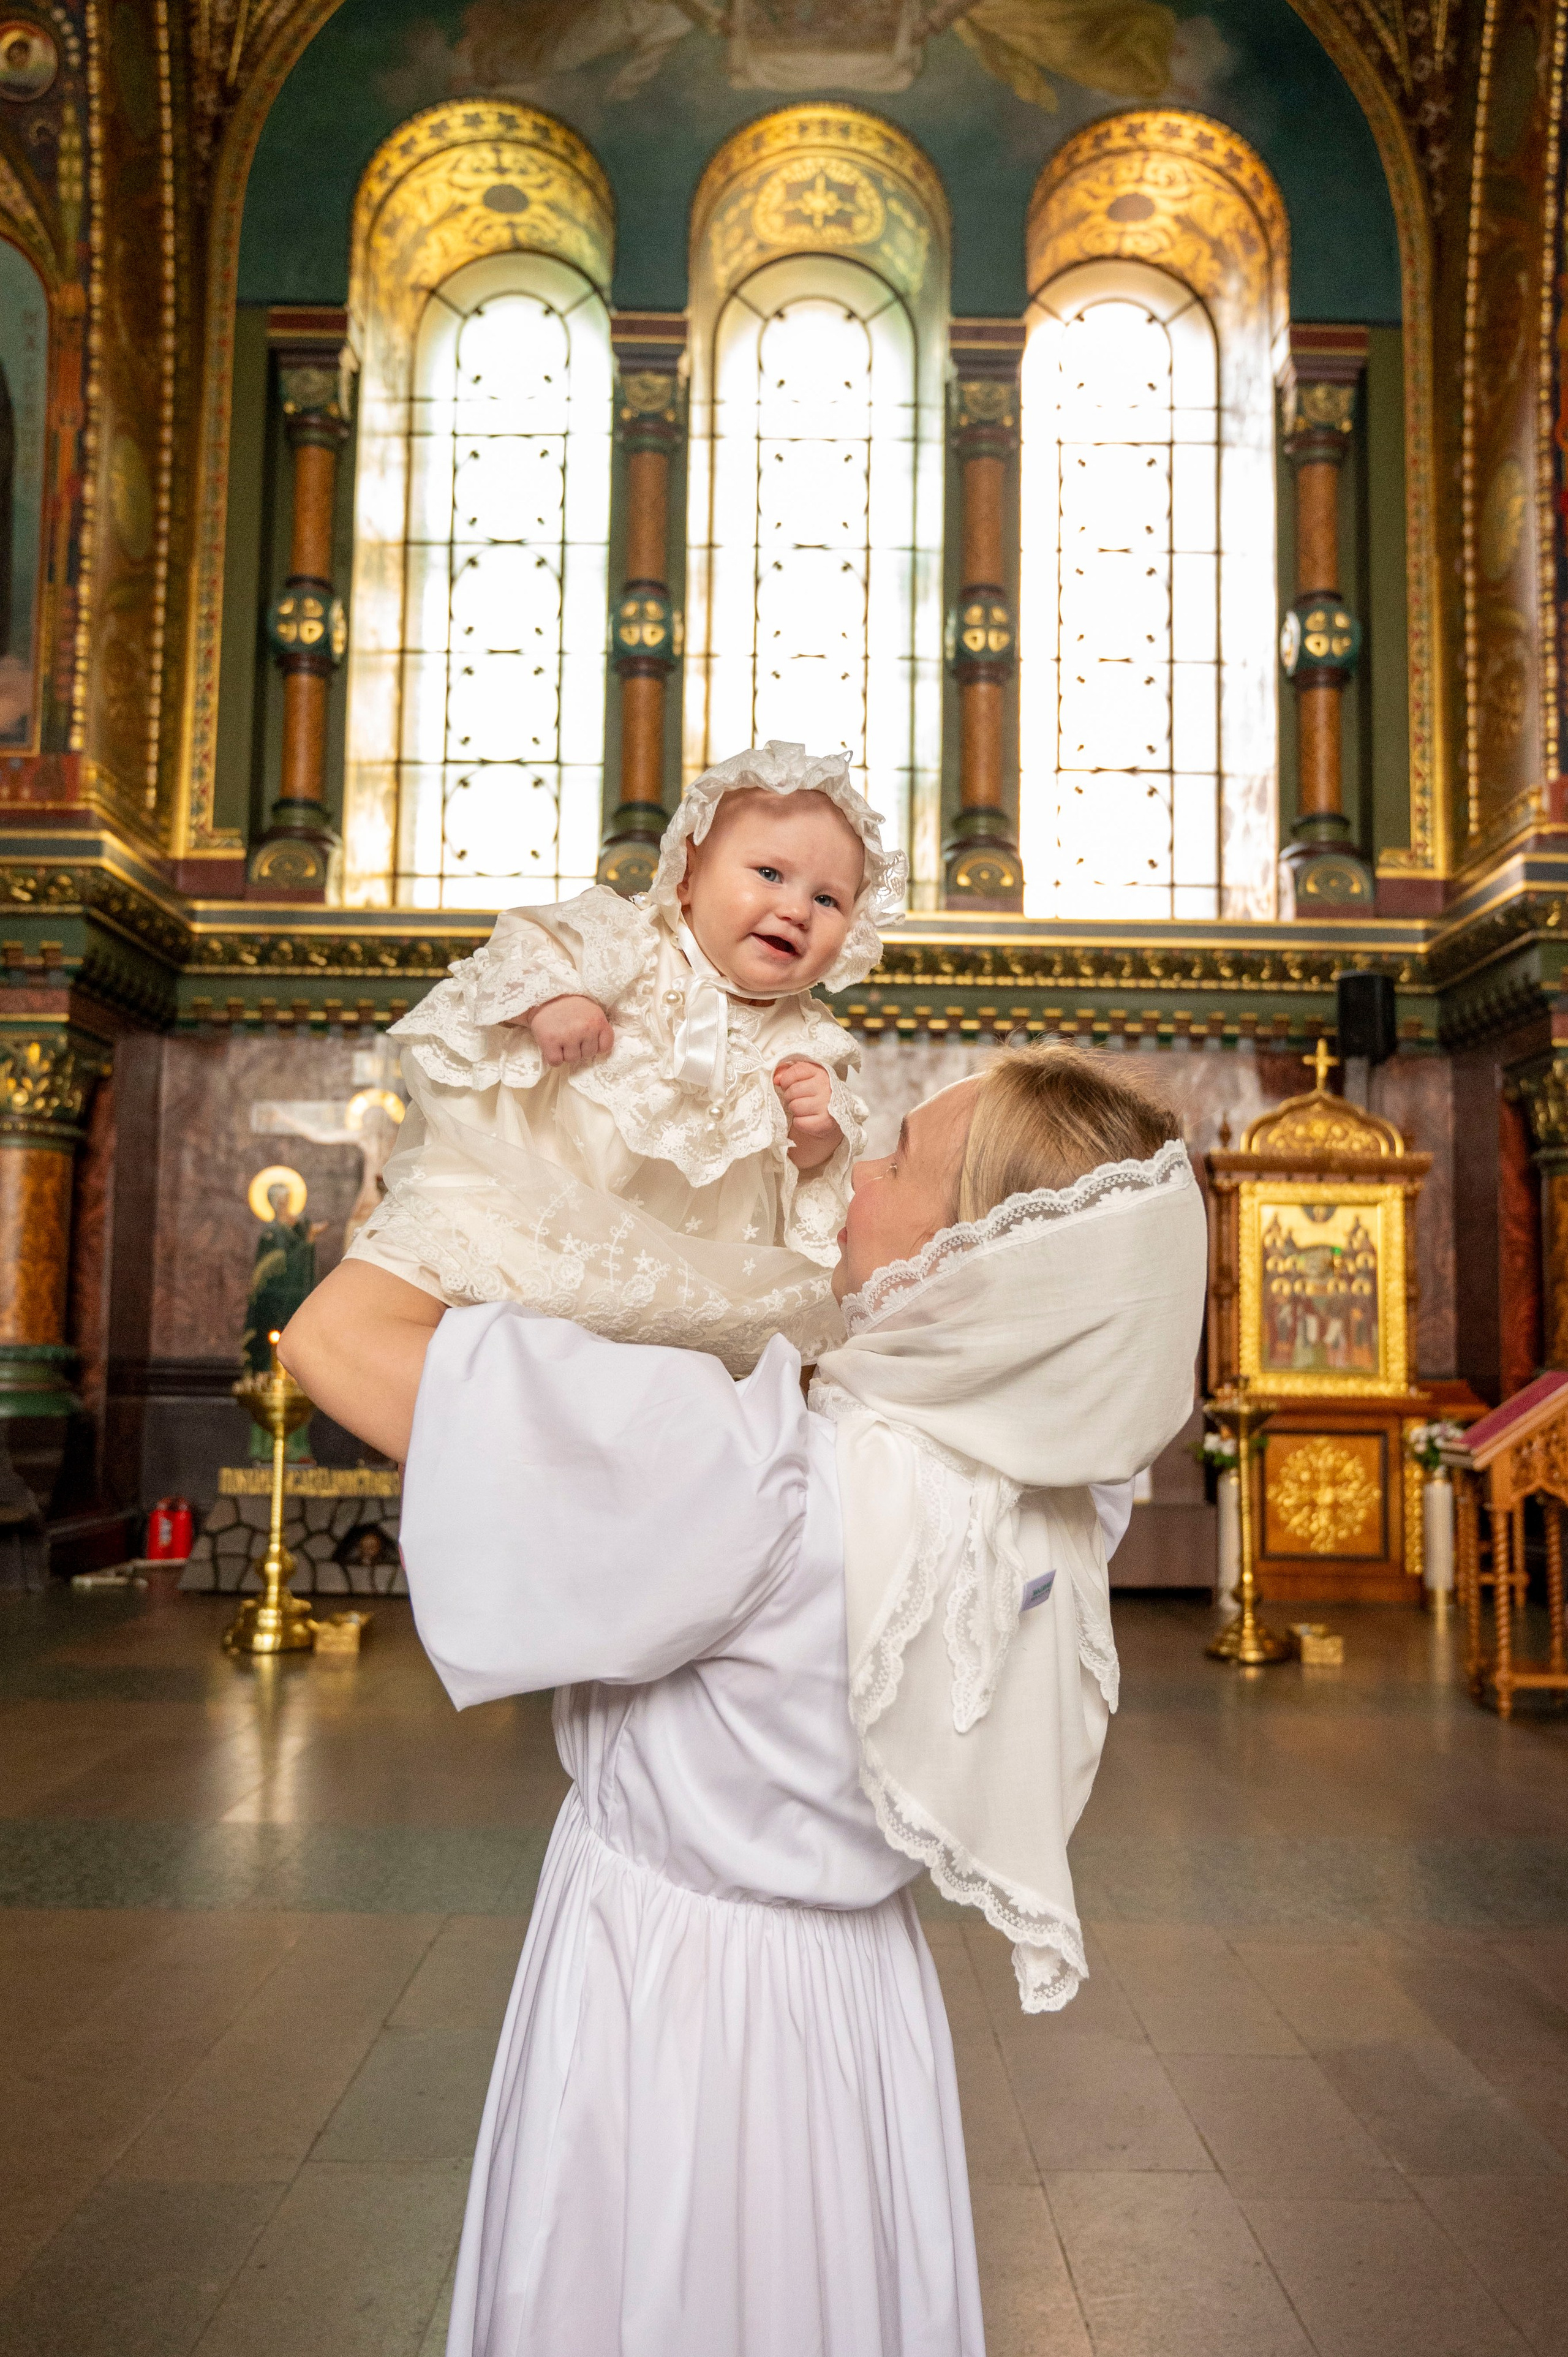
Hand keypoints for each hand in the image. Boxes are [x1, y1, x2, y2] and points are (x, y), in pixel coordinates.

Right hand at [519, 994, 613, 1067]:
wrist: (544, 996)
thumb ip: (598, 1028)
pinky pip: (556, 1061)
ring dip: (565, 1052)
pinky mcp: (550, 1041)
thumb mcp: (591, 1011)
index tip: (586, 1038)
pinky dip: (553, 1057)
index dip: (595, 1045)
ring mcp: (568, 1035)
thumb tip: (599, 1050)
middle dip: (579, 1048)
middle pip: (588, 1055)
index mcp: (598, 1021)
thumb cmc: (569, 1006)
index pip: (605, 1047)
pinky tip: (552, 1044)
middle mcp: (585, 1028)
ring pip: (572, 1059)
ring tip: (560, 1036)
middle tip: (570, 1033)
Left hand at [774, 1057, 842, 1171]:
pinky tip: (809, 1122)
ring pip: (795, 1106)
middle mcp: (829, 1086)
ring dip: (795, 1111)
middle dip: (790, 1098)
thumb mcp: (803, 1081)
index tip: (790, 1087)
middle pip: (791, 1091)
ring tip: (804, 1112)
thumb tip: (775, 1077)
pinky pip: (801, 1122)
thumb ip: (787, 1073)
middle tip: (799, 1102)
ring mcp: (829, 1105)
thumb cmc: (812, 1099)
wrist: (832, 1123)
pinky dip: (801, 1124)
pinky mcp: (826, 1124)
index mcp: (822, 1071)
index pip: (793, 1072)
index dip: (786, 1082)